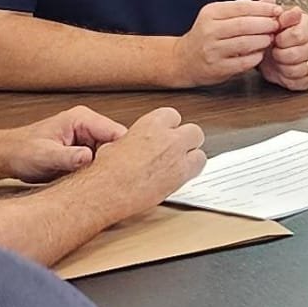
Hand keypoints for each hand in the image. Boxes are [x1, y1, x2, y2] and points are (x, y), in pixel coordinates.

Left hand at [1, 106, 126, 182]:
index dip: (122, 152)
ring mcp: (88, 139)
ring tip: (94, 182)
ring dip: (105, 169)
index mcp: (82, 119)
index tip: (119, 171)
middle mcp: (89, 126)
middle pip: (117, 145)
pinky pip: (100, 162)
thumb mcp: (44, 156)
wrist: (8, 156)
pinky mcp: (85, 152)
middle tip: (108, 181)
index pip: (116, 132)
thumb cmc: (22, 151)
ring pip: (111, 155)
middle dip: (115, 162)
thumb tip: (89, 158)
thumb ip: (67, 157)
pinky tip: (89, 183)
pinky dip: (98, 174)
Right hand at [81, 107, 207, 220]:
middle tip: (177, 150)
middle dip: (187, 141)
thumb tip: (136, 144)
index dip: (170, 127)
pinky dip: (191, 173)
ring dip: (192, 158)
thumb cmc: (107, 170)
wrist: (107, 190)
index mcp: (152, 124)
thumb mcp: (117, 144)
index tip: (167, 134)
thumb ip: (136, 139)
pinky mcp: (181, 176)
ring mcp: (177, 156)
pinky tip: (178, 177)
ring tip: (179, 165)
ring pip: (200, 152)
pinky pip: (197, 170)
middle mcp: (168, 137)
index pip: (173, 116)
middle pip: (194, 131)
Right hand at [172, 0, 283, 86]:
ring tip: (270, 38)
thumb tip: (272, 2)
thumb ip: (246, 9)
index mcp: (211, 13)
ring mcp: (212, 50)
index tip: (277, 11)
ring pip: (245, 43)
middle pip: (245, 25)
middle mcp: (209, 30)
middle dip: (266, 24)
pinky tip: (260, 53)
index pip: (242, 7)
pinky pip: (243, 62)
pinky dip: (256, 57)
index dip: (263, 9)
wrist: (182, 60)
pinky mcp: (217, 68)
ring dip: (263, 40)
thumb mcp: (220, 18)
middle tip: (277, 25)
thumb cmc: (207, 36)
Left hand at [258, 0, 307, 90]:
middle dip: (279, 55)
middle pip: (295, 55)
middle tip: (275, 50)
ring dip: (282, 67)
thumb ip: (283, 14)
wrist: (283, 45)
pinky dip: (287, 78)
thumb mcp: (276, 19)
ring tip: (279, 60)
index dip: (280, 40)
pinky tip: (284, 69)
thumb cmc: (280, 32)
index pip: (296, 35)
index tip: (274, 38)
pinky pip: (299, 82)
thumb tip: (294, 11)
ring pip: (297, 70)